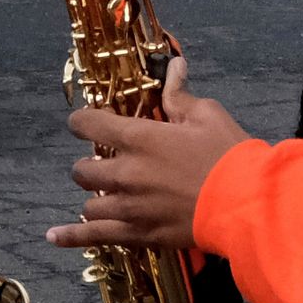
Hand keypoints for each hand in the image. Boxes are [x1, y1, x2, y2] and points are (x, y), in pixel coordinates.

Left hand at [51, 58, 248, 254]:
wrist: (248, 205)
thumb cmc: (229, 156)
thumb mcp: (206, 116)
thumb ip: (179, 95)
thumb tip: (173, 66)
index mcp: (137, 138)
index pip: (86, 123)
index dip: (84, 121)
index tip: (90, 123)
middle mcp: (125, 172)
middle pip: (83, 169)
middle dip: (92, 165)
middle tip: (111, 165)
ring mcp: (130, 207)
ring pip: (89, 203)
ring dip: (97, 197)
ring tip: (109, 196)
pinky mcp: (141, 234)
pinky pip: (96, 237)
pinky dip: (72, 236)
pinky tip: (53, 236)